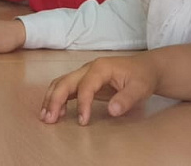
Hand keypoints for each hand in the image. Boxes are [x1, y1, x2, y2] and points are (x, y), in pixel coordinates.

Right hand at [41, 55, 159, 125]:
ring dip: (51, 99)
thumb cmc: (142, 77)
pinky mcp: (84, 81)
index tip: (82, 121)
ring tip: (45, 117)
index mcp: (101, 68)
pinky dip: (57, 99)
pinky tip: (56, 113)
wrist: (145, 68)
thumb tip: (112, 111)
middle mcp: (88, 68)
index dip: (82, 104)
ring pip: (61, 83)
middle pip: (65, 82)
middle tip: (49, 119)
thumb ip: (126, 99)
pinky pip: (66, 88)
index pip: (85, 86)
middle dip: (54, 100)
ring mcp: (84, 73)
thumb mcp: (140, 88)